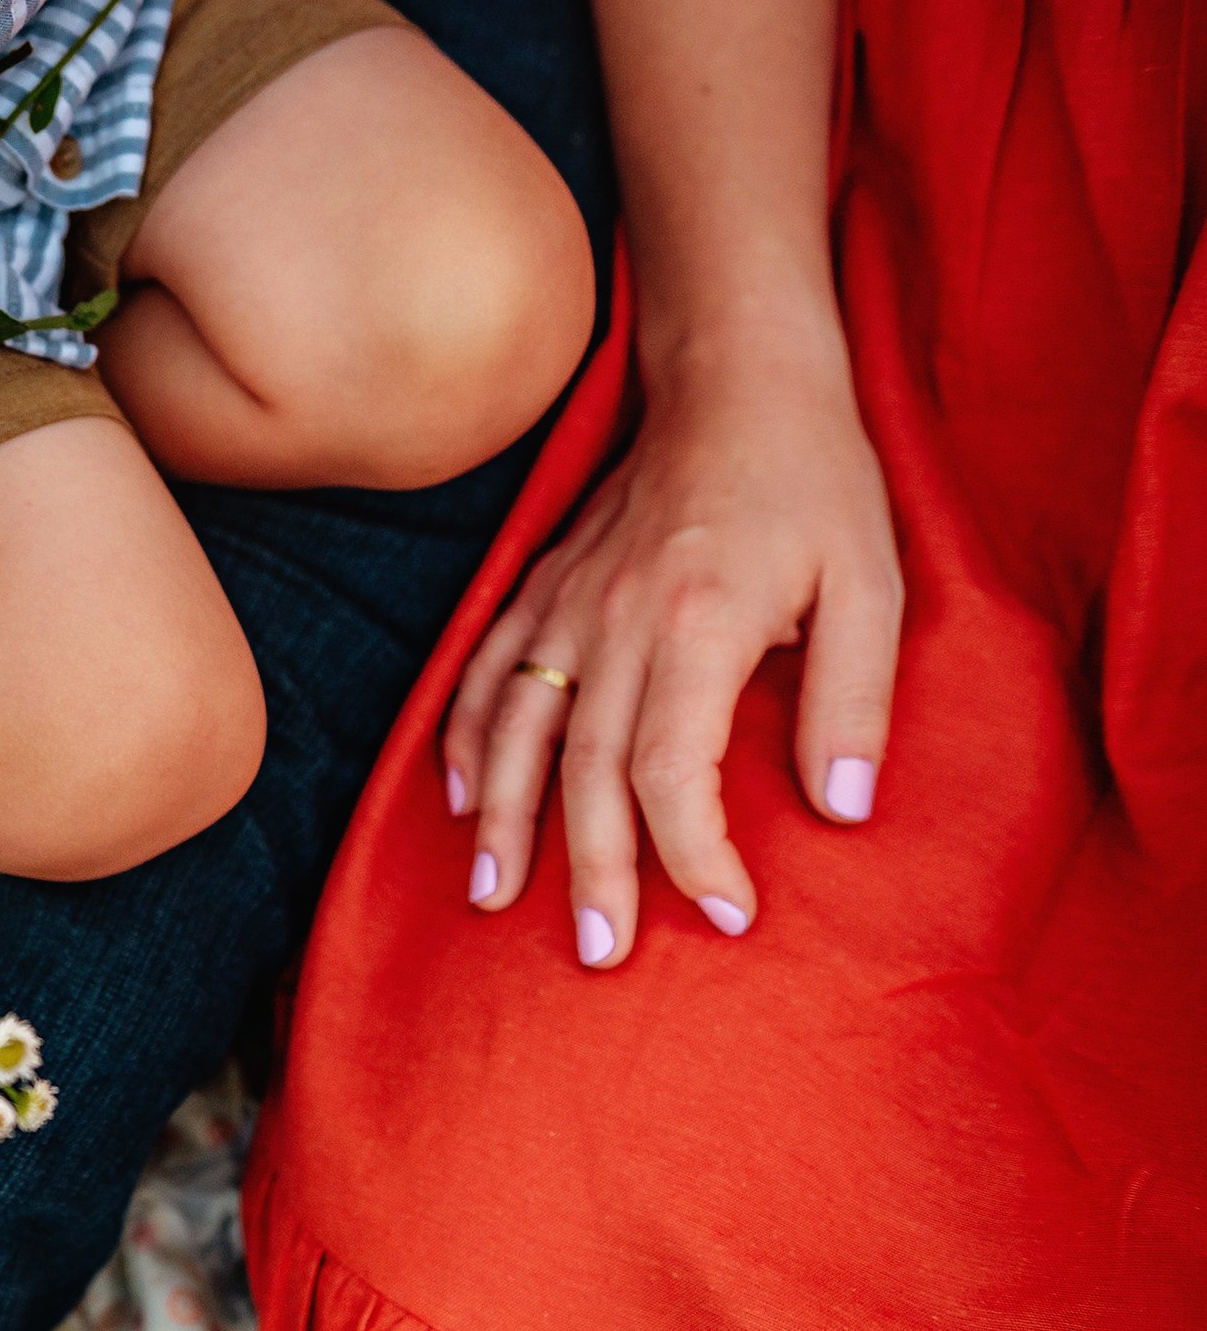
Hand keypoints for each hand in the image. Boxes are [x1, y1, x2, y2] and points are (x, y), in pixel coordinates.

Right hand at [442, 330, 902, 965]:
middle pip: (584, 770)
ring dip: (503, 821)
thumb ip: (855, 699)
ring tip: (496, 897)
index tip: (727, 914)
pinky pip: (485, 673)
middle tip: (598, 952)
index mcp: (697, 625)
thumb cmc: (813, 482)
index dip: (694, 853)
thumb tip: (840, 811)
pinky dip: (465, 740)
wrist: (735, 378)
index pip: (673, 770)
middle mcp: (615, 621)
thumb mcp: (873, 583)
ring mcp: (567, 604)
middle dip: (590, 870)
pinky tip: (458, 798)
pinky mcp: (544, 587)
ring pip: (517, 731)